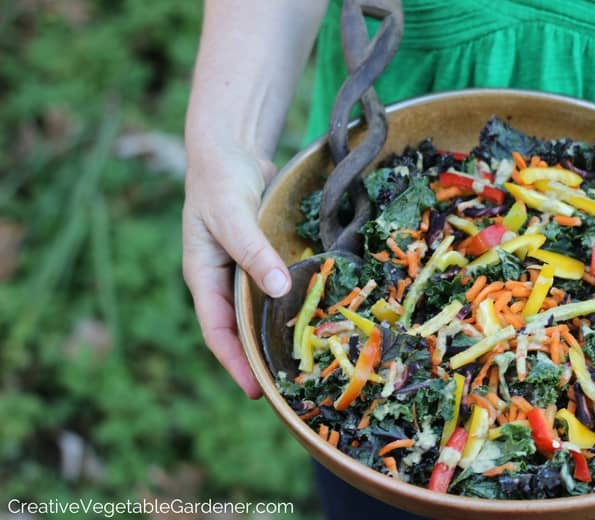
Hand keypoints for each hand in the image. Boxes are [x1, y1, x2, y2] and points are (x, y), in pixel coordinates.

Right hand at [182, 141, 290, 397]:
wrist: (228, 150)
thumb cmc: (219, 180)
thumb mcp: (231, 214)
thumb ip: (253, 251)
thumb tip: (279, 290)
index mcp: (203, 276)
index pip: (217, 331)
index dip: (234, 362)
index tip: (255, 391)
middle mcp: (222, 280)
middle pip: (239, 329)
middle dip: (258, 358)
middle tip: (289, 388)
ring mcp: (242, 271)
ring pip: (259, 312)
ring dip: (276, 335)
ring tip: (305, 363)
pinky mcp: (262, 259)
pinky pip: (276, 290)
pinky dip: (290, 306)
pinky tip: (315, 317)